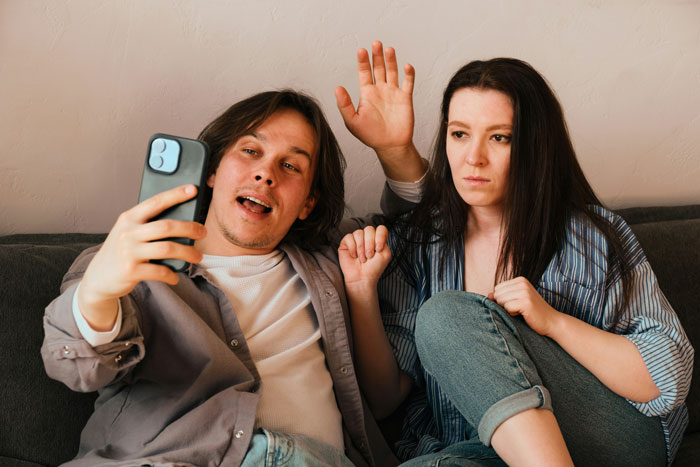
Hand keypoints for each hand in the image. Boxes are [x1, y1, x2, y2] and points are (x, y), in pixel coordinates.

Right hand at [78, 185, 206, 329]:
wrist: (98, 278)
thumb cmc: (120, 252)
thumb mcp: (128, 233)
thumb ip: (147, 225)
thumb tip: (182, 222)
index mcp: (129, 218)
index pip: (155, 202)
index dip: (175, 195)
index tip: (193, 189)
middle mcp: (128, 232)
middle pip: (166, 226)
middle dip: (190, 228)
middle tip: (203, 232)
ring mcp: (128, 251)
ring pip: (167, 248)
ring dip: (188, 253)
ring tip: (197, 256)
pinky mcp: (131, 270)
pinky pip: (160, 271)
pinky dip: (172, 275)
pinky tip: (175, 276)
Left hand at [335, 40, 415, 158]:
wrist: (390, 146)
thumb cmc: (370, 135)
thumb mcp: (352, 121)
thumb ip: (344, 105)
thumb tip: (337, 88)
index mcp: (367, 94)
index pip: (364, 73)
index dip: (362, 61)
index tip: (361, 51)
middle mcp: (380, 90)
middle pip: (378, 68)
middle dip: (377, 56)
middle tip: (376, 43)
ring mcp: (393, 93)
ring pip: (392, 72)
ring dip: (391, 60)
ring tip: (388, 49)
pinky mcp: (405, 98)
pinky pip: (408, 82)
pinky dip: (408, 74)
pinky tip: (406, 66)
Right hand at [338, 225, 391, 289]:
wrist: (362, 278)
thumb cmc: (373, 268)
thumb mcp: (385, 254)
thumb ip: (384, 240)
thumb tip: (376, 233)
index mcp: (378, 239)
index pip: (381, 228)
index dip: (380, 236)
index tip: (379, 249)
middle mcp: (367, 237)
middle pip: (369, 229)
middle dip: (370, 244)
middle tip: (369, 256)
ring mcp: (356, 239)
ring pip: (358, 232)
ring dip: (361, 248)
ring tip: (362, 258)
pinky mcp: (346, 242)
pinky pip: (349, 237)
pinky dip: (352, 248)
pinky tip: (354, 256)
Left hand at [490, 277, 561, 336]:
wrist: (551, 321)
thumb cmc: (532, 312)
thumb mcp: (516, 300)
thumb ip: (502, 296)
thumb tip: (488, 295)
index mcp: (520, 279)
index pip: (497, 288)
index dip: (504, 299)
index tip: (518, 303)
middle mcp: (522, 283)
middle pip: (497, 294)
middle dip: (504, 304)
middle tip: (520, 308)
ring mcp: (525, 292)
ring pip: (500, 301)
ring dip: (508, 309)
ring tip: (522, 311)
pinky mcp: (526, 302)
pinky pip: (507, 308)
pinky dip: (512, 314)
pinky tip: (523, 314)